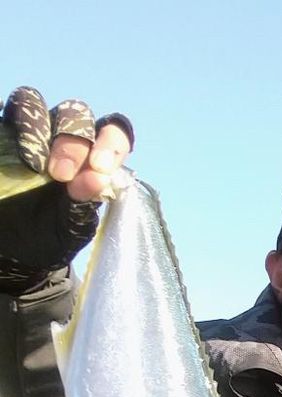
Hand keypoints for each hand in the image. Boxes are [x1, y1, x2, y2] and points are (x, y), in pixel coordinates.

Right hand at [0, 86, 133, 292]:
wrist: (15, 250)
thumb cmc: (50, 236)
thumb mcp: (71, 227)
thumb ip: (83, 204)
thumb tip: (97, 179)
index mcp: (94, 158)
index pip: (113, 133)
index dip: (110, 143)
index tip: (99, 169)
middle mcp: (64, 137)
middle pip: (75, 114)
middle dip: (72, 142)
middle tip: (61, 175)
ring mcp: (30, 132)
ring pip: (33, 102)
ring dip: (35, 128)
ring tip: (34, 164)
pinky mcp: (3, 133)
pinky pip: (4, 111)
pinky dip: (7, 118)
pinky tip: (12, 142)